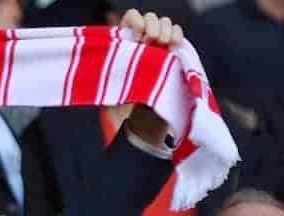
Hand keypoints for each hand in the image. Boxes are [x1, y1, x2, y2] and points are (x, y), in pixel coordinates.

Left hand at [119, 9, 184, 145]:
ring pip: (165, 23)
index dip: (135, 21)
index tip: (137, 36)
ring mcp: (159, 49)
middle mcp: (142, 45)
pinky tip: (173, 46)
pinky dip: (177, 35)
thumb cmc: (124, 112)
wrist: (146, 127)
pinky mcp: (174, 56)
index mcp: (126, 48)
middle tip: (151, 43)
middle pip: (149, 18)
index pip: (131, 19)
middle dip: (151, 26)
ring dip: (165, 30)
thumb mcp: (110, 92)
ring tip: (163, 46)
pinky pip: (178, 35)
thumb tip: (105, 62)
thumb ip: (110, 75)